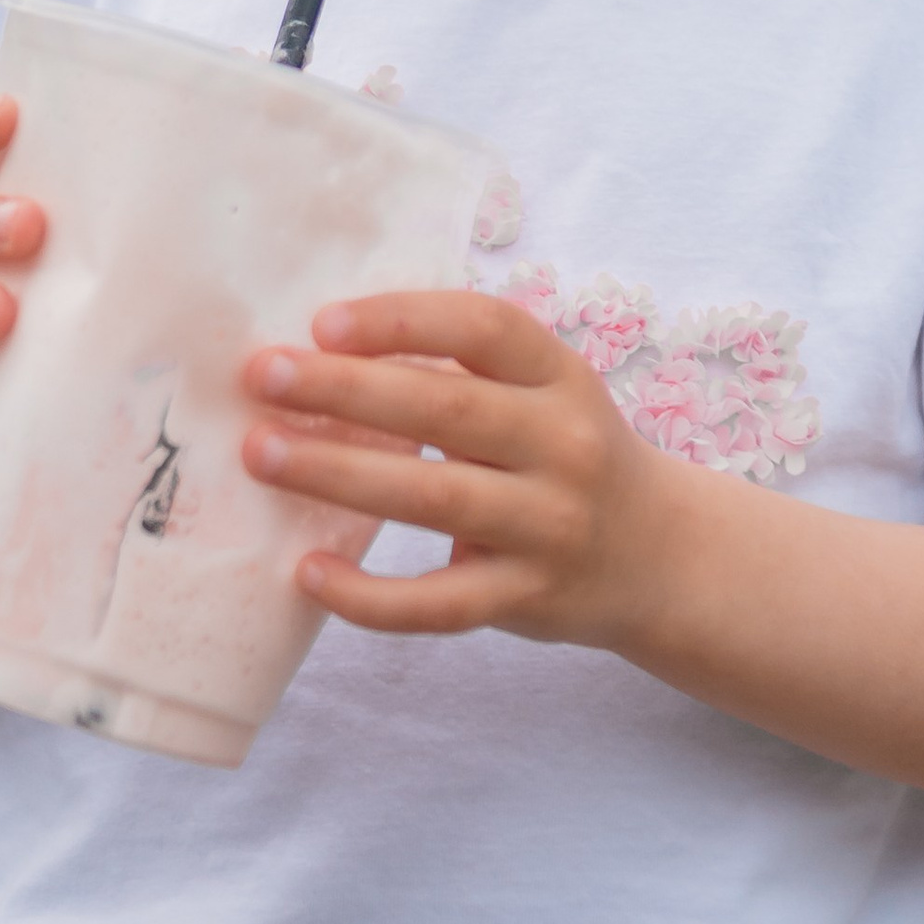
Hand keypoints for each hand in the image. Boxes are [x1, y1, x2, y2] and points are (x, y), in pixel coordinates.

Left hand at [242, 288, 674, 645]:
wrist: (660, 556)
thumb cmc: (567, 456)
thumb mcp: (545, 394)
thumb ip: (462, 373)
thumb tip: (320, 351)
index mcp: (559, 378)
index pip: (484, 329)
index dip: (402, 320)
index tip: (322, 323)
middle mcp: (562, 446)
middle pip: (446, 411)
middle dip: (345, 391)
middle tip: (263, 378)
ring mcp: (548, 527)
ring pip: (433, 498)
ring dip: (339, 475)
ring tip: (264, 456)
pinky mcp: (527, 599)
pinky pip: (438, 603)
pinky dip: (369, 594)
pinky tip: (309, 572)